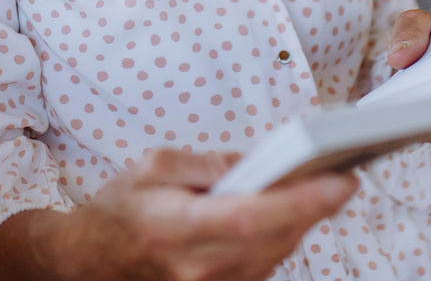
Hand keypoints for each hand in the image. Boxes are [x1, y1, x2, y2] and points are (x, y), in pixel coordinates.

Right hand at [0, 147, 357, 280]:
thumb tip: (261, 159)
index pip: (254, 218)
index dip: (303, 202)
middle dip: (314, 205)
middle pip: (276, 239)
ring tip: (316, 186)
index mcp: (177, 229)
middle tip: (340, 169)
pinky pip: (265, 267)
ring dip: (300, 221)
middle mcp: (198, 270)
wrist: (88, 261)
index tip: (341, 181)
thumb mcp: (155, 166)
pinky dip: (280, 239)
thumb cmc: (120, 210)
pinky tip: (284, 213)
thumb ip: (210, 163)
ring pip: (277, 255)